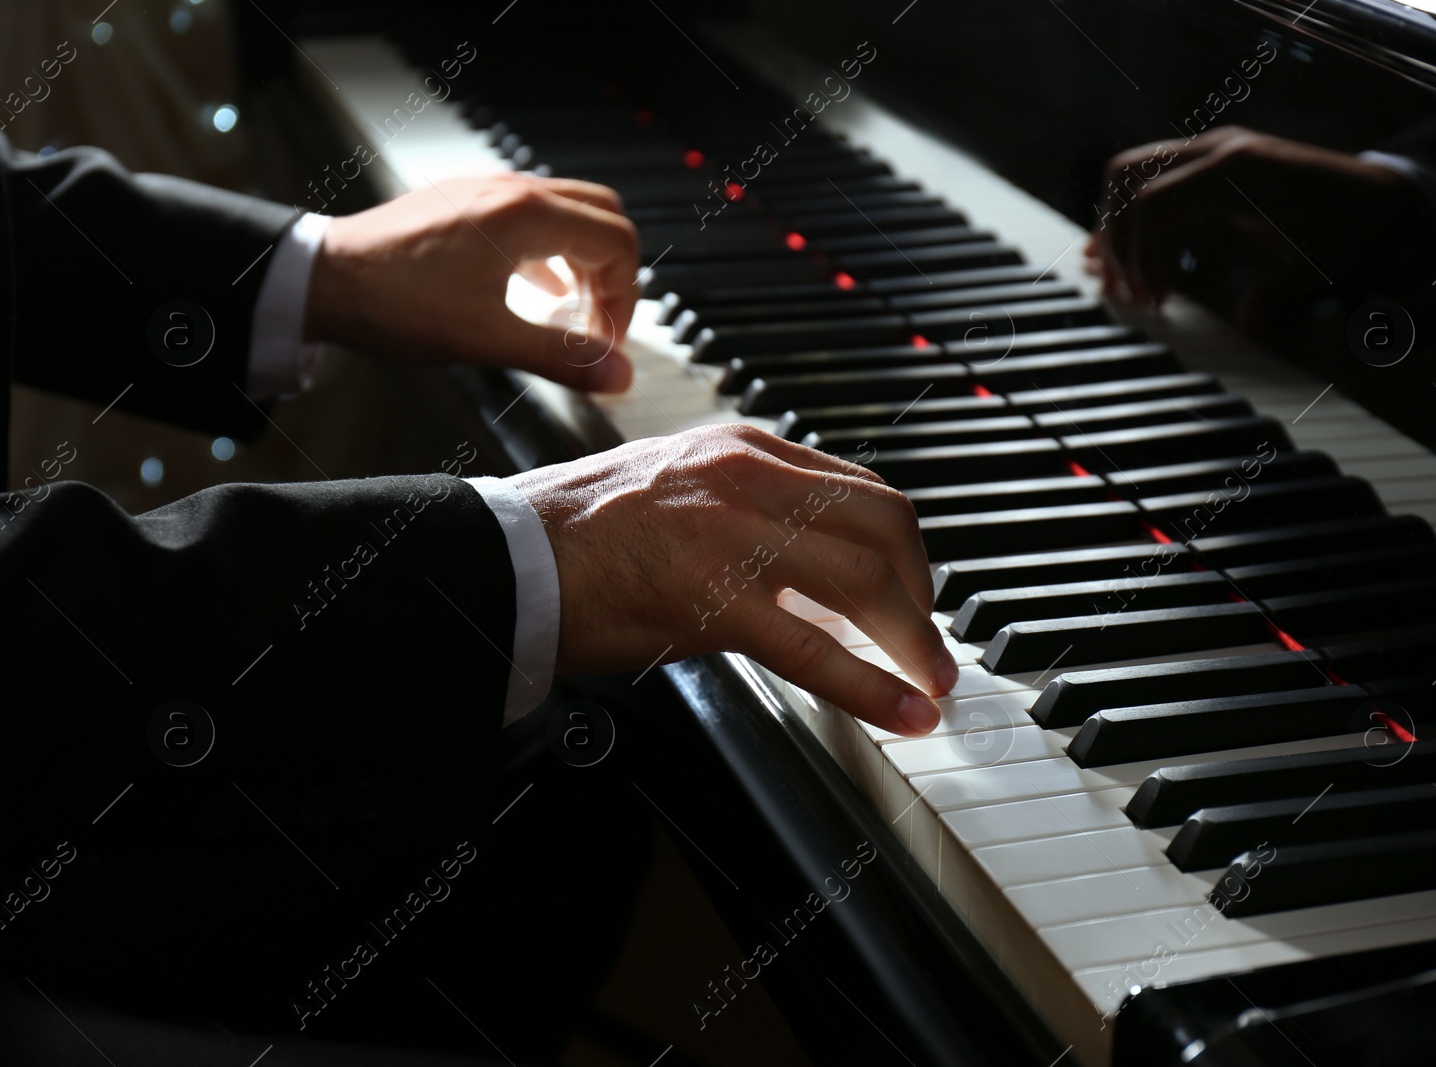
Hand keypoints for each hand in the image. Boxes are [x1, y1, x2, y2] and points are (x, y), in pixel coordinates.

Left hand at [305, 173, 637, 392]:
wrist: (322, 278)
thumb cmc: (396, 304)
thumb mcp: (487, 339)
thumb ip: (562, 357)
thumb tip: (618, 377)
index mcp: (527, 215)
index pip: (617, 243)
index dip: (624, 300)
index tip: (605, 344)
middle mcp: (513, 189)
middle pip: (605, 216)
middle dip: (614, 274)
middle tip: (599, 326)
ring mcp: (488, 189)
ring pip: (570, 212)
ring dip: (585, 261)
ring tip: (572, 313)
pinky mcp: (467, 200)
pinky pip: (533, 214)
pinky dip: (552, 250)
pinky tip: (537, 289)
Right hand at [513, 424, 958, 735]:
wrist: (506, 555)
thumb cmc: (576, 532)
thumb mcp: (675, 486)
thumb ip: (745, 506)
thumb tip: (804, 561)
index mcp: (742, 447)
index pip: (860, 489)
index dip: (902, 547)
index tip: (912, 589)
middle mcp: (749, 477)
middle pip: (884, 525)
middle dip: (922, 591)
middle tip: (926, 641)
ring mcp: (733, 534)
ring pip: (865, 582)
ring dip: (912, 642)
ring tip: (929, 685)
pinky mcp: (711, 597)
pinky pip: (815, 648)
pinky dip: (871, 687)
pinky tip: (899, 713)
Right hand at [1083, 127, 1428, 315]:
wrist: (1390, 199)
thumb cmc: (1357, 231)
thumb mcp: (1318, 270)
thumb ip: (1278, 299)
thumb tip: (1245, 330)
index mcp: (1237, 169)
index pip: (1151, 203)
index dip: (1140, 256)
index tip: (1154, 301)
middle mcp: (1217, 149)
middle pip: (1127, 180)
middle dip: (1116, 239)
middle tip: (1127, 292)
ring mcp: (1214, 151)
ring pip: (1131, 174)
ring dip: (1118, 225)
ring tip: (1119, 278)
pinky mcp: (1214, 164)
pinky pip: (1153, 179)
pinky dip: (1133, 215)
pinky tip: (1124, 252)